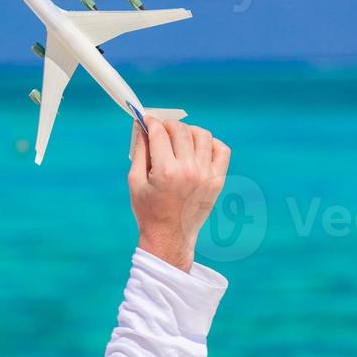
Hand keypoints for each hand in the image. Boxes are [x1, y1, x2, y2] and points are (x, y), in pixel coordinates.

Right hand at [128, 117, 230, 271]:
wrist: (170, 236)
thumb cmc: (148, 210)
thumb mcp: (135, 181)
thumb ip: (139, 151)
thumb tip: (142, 126)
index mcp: (166, 172)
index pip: (160, 133)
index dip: (151, 122)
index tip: (147, 120)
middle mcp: (189, 171)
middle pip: (181, 131)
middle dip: (168, 125)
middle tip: (161, 129)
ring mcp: (206, 175)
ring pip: (202, 136)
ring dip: (189, 131)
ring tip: (179, 137)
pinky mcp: (217, 181)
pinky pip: (221, 150)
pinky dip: (211, 143)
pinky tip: (198, 147)